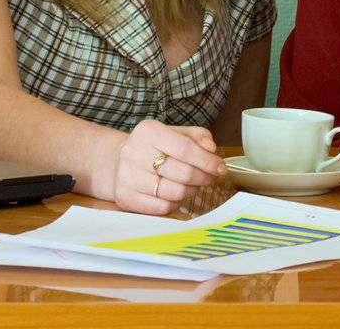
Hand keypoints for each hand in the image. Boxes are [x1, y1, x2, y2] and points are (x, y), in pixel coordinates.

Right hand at [107, 120, 226, 214]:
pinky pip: (162, 207)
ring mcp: (127, 177)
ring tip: (195, 184)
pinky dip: (176, 202)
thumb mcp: (176, 133)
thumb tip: (211, 148)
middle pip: (182, 173)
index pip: (185, 148)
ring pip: (174, 192)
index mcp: (148, 131)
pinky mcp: (125, 198)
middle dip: (204, 177)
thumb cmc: (154, 147)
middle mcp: (133, 153)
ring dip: (192, 190)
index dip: (207, 161)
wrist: (118, 162)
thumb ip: (198, 136)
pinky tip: (178, 193)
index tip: (221, 168)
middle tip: (211, 177)